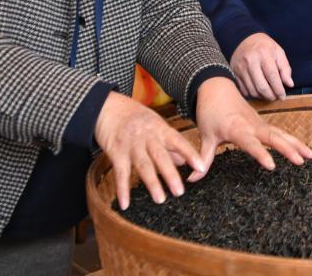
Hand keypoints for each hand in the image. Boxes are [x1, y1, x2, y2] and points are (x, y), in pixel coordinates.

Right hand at [94, 91, 206, 209]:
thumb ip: (169, 143)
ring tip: (160, 199)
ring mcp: (131, 144)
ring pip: (143, 165)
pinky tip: (126, 204)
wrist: (109, 107)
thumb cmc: (136, 117)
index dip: (190, 154)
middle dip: (170, 175)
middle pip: (160, 156)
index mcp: (160, 129)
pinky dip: (122, 189)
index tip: (202, 167)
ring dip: (152, 183)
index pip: (178, 142)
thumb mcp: (156, 124)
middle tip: (179, 192)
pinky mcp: (116, 152)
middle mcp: (147, 137)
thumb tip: (183, 161)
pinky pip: (120, 172)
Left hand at [189, 77, 311, 180]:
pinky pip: (280, 132)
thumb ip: (203, 158)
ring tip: (311, 156)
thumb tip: (192, 179)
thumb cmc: (210, 113)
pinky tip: (304, 150)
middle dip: (288, 149)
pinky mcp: (263, 124)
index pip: (251, 143)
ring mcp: (260, 124)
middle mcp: (252, 126)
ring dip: (296, 144)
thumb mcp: (205, 136)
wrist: (217, 89)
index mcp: (237, 129)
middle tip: (301, 161)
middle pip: (273, 137)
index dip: (261, 154)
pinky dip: (293, 140)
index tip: (271, 166)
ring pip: (281, 134)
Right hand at [230, 33, 293, 100]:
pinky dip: (252, 94)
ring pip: (252, 90)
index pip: (272, 76)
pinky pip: (243, 90)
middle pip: (261, 86)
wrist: (244, 38)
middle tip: (275, 98)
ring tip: (268, 94)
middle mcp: (250, 61)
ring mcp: (240, 68)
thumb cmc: (264, 46)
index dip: (278, 89)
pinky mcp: (234, 73)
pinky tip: (258, 91)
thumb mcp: (278, 52)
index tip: (282, 96)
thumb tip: (289, 84)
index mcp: (263, 54)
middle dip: (270, 96)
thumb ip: (285, 68)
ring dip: (262, 96)